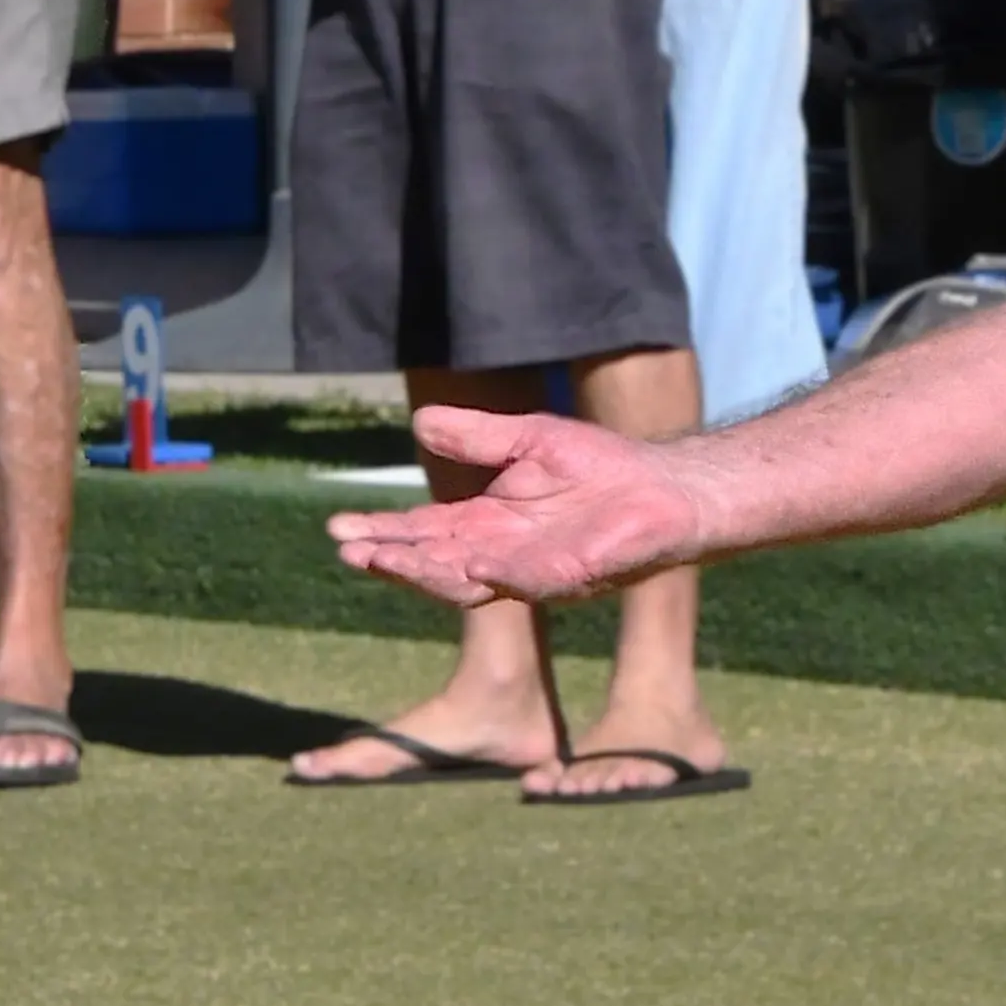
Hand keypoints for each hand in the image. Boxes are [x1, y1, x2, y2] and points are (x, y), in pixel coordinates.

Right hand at [326, 407, 703, 607]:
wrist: (666, 489)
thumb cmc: (603, 467)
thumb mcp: (528, 439)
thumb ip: (478, 437)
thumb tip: (420, 422)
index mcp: (487, 525)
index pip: (423, 533)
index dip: (382, 532)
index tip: (338, 528)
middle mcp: (501, 556)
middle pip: (432, 563)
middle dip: (389, 558)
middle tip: (347, 550)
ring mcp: (532, 572)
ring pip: (466, 582)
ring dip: (424, 573)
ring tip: (384, 560)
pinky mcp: (569, 576)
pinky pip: (525, 583)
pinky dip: (494, 576)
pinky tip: (468, 565)